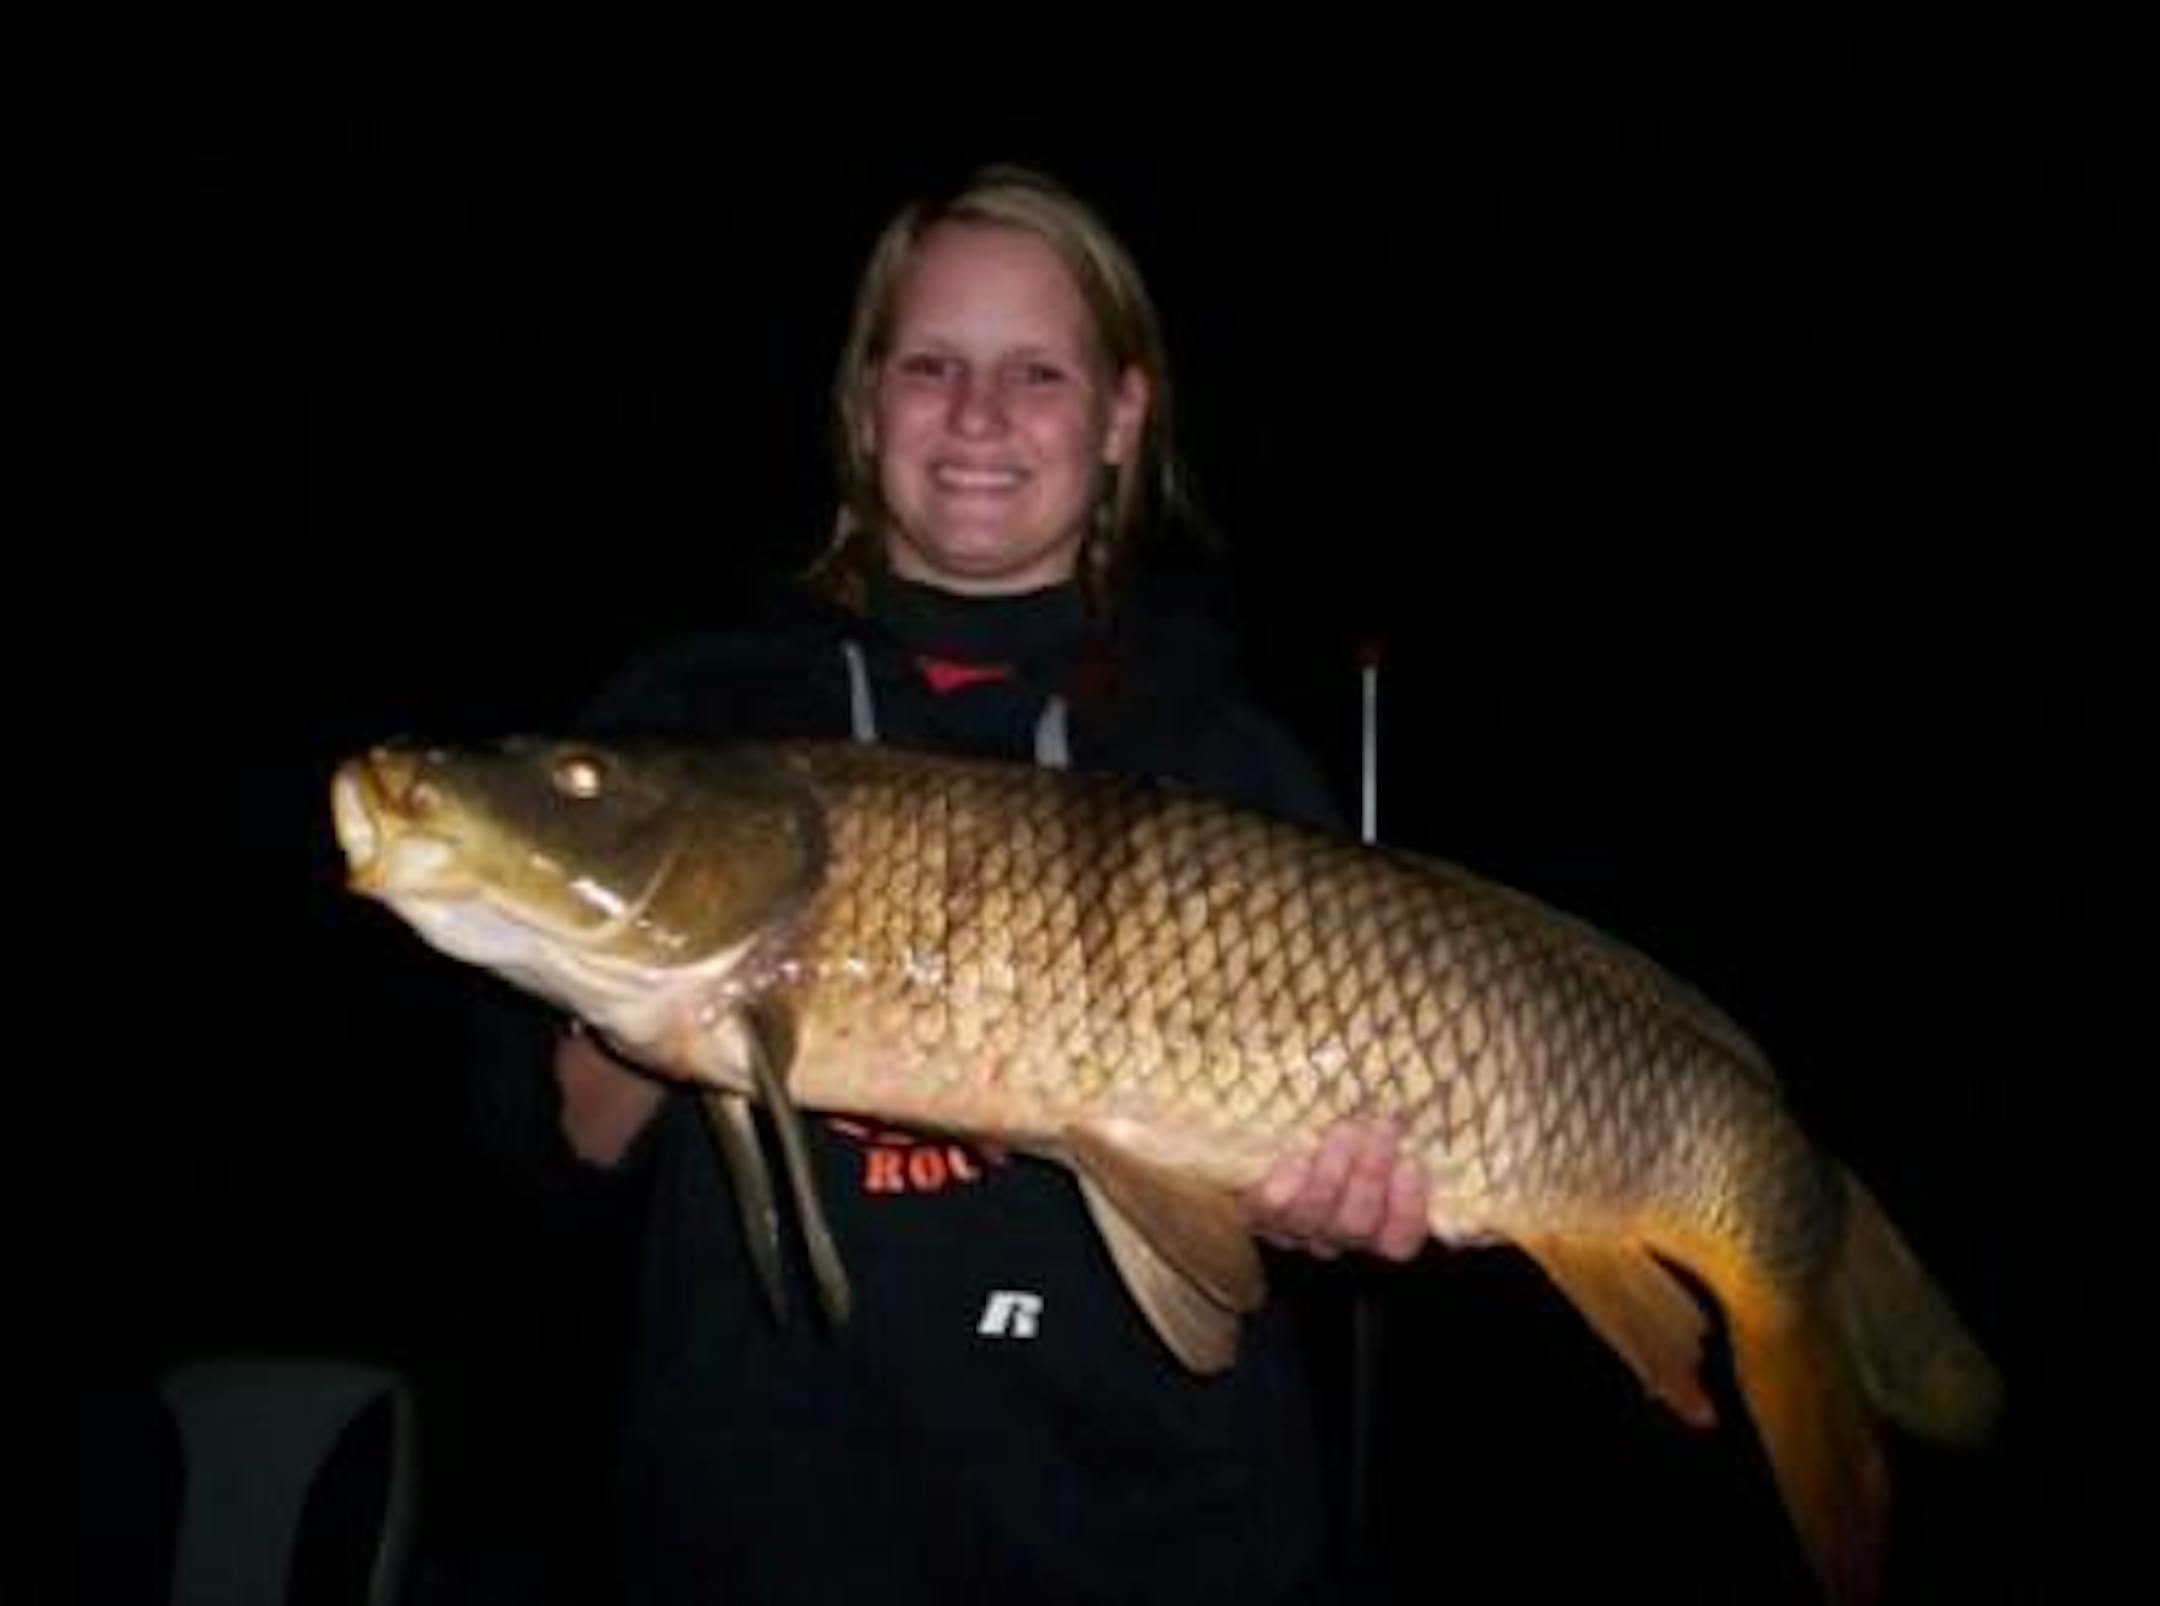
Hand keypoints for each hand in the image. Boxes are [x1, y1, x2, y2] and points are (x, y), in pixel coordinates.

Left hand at [1249, 1120, 1427, 1261]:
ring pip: (1317, 1215)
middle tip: (1382, 1128)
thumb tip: (1413, 1114)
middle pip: (1357, 1226)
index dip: (1408, 1211)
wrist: (1259, 1147)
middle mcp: (1334, 1236)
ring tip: (1344, 1131)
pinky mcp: (1257, 1211)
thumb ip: (1396, 1137)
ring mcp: (1294, 1227)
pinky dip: (1290, 1178)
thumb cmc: (1339, 1137)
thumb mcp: (1375, 1138)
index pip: (1397, 1242)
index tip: (1411, 1164)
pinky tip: (1300, 1151)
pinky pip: (1273, 1206)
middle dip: (1373, 1175)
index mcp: (1371, 1226)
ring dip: (1335, 1170)